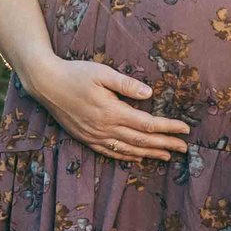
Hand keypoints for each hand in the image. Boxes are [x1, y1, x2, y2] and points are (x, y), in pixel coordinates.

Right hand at [24, 58, 190, 162]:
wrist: (46, 84)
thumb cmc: (75, 74)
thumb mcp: (102, 73)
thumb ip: (126, 84)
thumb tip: (149, 94)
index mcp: (112, 111)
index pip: (147, 124)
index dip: (168, 128)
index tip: (185, 129)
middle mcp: (105, 128)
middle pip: (142, 140)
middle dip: (165, 144)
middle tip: (184, 148)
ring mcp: (95, 136)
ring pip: (128, 150)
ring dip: (149, 154)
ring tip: (167, 156)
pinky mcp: (86, 138)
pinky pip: (110, 152)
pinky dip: (127, 157)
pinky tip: (138, 157)